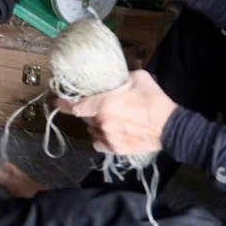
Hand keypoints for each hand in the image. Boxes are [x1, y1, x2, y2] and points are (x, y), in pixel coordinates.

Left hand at [56, 71, 175, 155]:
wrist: (170, 127)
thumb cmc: (153, 100)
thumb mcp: (137, 78)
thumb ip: (120, 77)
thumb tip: (115, 76)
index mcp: (103, 104)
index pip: (75, 106)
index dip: (63, 104)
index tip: (55, 102)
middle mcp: (101, 122)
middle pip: (84, 118)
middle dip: (87, 111)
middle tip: (97, 106)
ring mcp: (108, 138)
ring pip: (92, 131)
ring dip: (95, 124)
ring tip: (108, 118)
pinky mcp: (116, 149)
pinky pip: (99, 143)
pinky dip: (100, 137)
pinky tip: (109, 132)